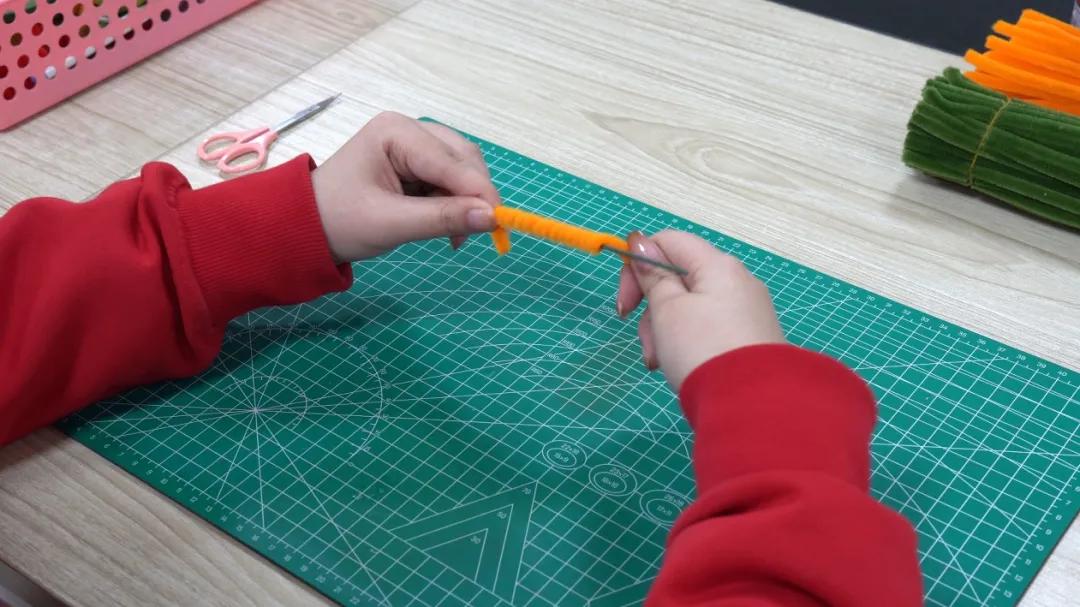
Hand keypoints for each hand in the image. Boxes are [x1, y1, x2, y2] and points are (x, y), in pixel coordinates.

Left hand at [311, 112, 500, 261]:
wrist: (305, 228)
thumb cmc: (338, 222)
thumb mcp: (391, 224)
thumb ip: (442, 219)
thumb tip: (491, 219)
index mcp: (395, 132)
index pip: (450, 160)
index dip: (478, 191)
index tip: (499, 223)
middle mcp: (408, 129)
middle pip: (463, 159)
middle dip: (473, 196)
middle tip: (474, 234)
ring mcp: (414, 145)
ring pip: (463, 169)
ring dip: (466, 202)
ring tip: (454, 235)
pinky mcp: (417, 163)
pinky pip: (451, 180)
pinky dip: (456, 203)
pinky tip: (448, 226)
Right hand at [616, 230, 785, 390]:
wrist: (751, 405)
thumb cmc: (702, 350)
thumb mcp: (667, 310)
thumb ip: (652, 275)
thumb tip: (640, 241)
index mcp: (717, 265)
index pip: (668, 242)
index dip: (638, 264)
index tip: (625, 304)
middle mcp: (737, 281)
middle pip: (678, 278)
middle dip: (652, 308)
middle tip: (644, 340)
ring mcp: (746, 311)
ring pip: (690, 307)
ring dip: (665, 331)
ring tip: (660, 362)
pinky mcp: (750, 338)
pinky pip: (708, 328)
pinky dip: (687, 342)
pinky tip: (680, 367)